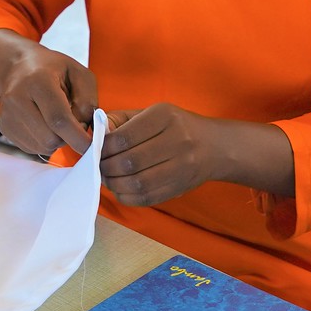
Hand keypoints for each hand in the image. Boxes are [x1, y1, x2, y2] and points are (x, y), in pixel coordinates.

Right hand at [0, 41, 96, 157]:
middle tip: (73, 123)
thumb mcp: (80, 74)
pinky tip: (44, 124)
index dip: (77, 137)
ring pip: (41, 147)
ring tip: (56, 120)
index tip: (90, 146)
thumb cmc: (54, 69)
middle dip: (67, 138)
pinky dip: (43, 142)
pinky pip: (31, 148)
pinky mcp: (4, 127)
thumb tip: (84, 130)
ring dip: (56, 140)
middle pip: (49, 138)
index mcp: (38, 81)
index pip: (58, 119)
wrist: (19, 66)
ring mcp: (7, 114)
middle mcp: (17, 98)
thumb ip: (88, 101)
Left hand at [99, 105, 218, 206]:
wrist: (215, 147)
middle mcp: (177, 140)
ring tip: (107, 179)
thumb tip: (95, 134)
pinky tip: (120, 189)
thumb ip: (122, 120)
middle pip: (129, 161)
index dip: (103, 148)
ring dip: (114, 184)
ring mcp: (181, 166)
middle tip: (98, 167)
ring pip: (137, 182)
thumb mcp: (152, 113)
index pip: (123, 137)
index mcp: (165, 116)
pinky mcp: (180, 187)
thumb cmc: (176, 126)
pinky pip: (147, 197)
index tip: (96, 151)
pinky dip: (127, 196)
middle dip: (106, 167)